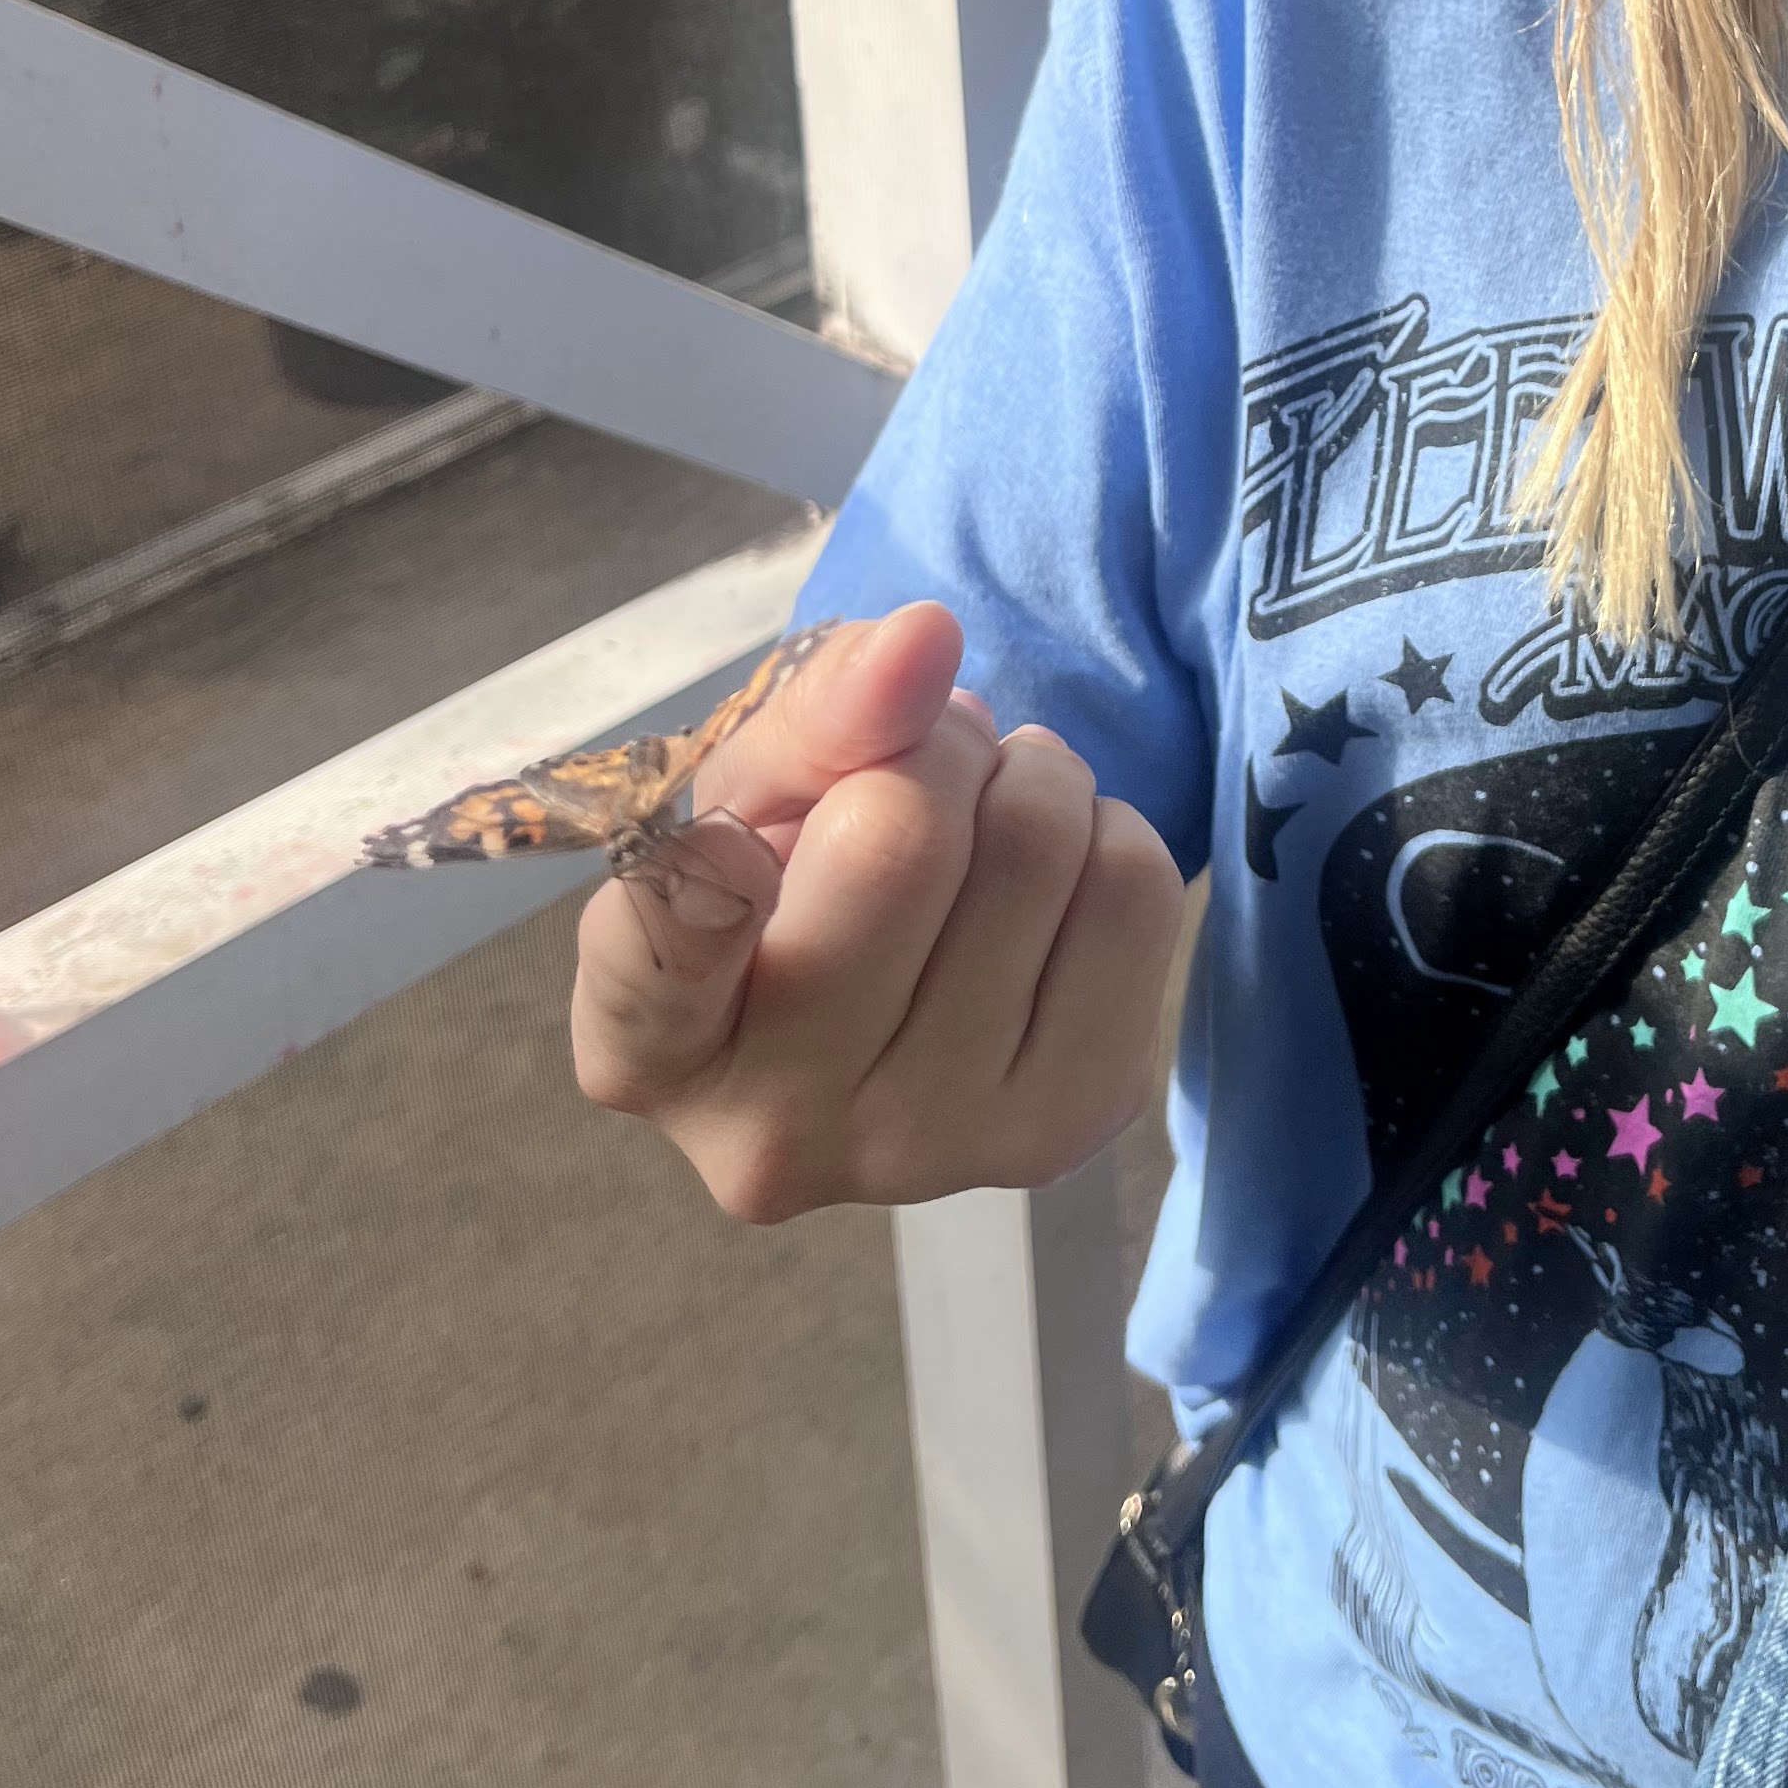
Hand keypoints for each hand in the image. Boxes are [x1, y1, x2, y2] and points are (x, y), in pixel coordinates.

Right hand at [570, 606, 1185, 1220]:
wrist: (905, 1007)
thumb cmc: (790, 884)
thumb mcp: (756, 787)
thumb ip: (813, 711)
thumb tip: (924, 639)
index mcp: (651, 1053)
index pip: (668, 939)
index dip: (720, 855)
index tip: (742, 835)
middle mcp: (781, 1133)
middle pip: (899, 839)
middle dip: (930, 751)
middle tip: (921, 771)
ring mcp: (933, 1148)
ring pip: (1036, 846)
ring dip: (1025, 780)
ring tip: (985, 820)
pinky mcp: (1068, 1122)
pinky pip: (1136, 888)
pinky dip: (1102, 834)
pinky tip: (1046, 886)